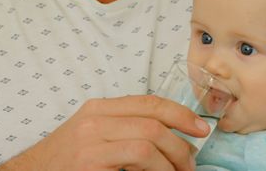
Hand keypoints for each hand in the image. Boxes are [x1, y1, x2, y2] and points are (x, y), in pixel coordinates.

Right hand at [0, 95, 208, 170]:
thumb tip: (171, 136)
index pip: (151, 102)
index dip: (181, 114)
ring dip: (172, 162)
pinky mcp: (90, 163)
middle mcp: (95, 119)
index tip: (201, 129)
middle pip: (154, 122)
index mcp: (100, 107)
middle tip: (191, 163)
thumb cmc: (65, 160)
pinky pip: (137, 161)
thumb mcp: (94, 134)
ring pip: (149, 143)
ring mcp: (91, 141)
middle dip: (181, 144)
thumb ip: (126, 128)